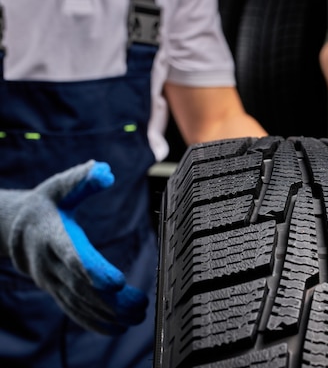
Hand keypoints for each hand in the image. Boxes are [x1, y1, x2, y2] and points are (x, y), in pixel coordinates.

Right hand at [0, 161, 148, 334]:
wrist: (16, 226)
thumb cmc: (48, 203)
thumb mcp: (62, 186)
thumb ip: (82, 179)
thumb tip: (105, 172)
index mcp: (52, 235)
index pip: (72, 257)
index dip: (93, 270)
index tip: (116, 282)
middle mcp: (49, 263)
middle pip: (80, 286)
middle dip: (110, 299)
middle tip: (139, 304)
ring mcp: (51, 281)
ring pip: (79, 303)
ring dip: (108, 313)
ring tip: (138, 316)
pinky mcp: (57, 290)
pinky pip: (74, 311)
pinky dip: (95, 322)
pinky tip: (119, 328)